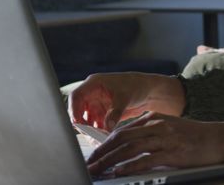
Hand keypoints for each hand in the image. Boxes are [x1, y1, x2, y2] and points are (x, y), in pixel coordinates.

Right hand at [68, 73, 185, 130]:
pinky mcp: (103, 115)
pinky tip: (103, 139)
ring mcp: (97, 105)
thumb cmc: (137, 86)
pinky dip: (98, 132)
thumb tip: (107, 126)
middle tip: (87, 134)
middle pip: (78, 110)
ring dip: (90, 130)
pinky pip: (96, 126)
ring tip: (96, 139)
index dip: (74, 109)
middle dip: (81, 123)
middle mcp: (93, 95)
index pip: (76, 96)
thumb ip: (115, 112)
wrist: (149, 92)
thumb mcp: (125, 98)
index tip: (77, 122)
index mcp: (94, 84)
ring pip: (86, 120)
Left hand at [85, 112, 223, 176]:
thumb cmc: (196, 137)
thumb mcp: (170, 129)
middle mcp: (157, 126)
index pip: (122, 130)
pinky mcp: (173, 152)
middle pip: (121, 138)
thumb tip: (128, 148)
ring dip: (110, 160)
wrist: (221, 138)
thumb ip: (150, 134)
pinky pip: (146, 159)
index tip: (93, 155)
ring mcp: (165, 138)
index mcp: (154, 119)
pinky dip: (129, 166)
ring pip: (130, 148)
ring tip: (98, 170)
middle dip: (102, 153)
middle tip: (89, 164)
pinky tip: (119, 172)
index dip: (104, 143)